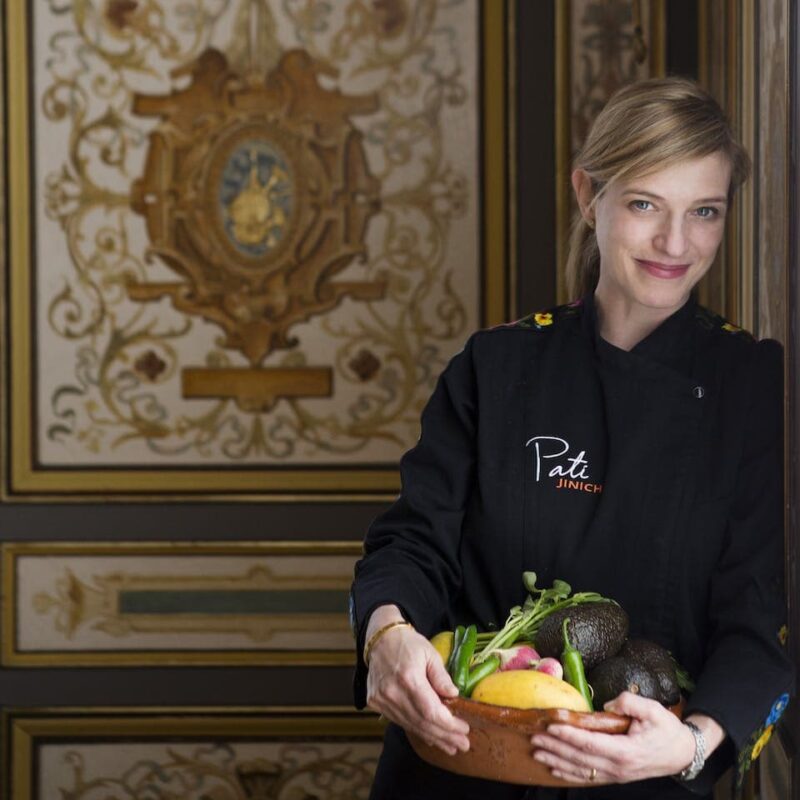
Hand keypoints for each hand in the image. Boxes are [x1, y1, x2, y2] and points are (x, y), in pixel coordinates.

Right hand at [365, 612, 469, 755]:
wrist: (380, 639)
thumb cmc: (408, 644)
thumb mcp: (430, 653)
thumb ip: (441, 676)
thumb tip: (454, 695)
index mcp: (408, 678)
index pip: (431, 711)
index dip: (449, 725)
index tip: (464, 729)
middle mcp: (392, 692)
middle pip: (422, 723)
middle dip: (445, 736)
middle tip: (463, 744)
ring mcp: (382, 699)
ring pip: (411, 726)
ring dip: (433, 738)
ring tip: (451, 745)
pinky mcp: (376, 703)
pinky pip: (400, 722)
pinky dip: (417, 730)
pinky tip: (431, 737)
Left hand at [530, 692, 695, 783]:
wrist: (681, 754)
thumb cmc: (666, 730)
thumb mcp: (653, 710)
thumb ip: (630, 702)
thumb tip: (609, 703)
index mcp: (626, 751)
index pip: (590, 743)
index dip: (569, 735)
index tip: (551, 725)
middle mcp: (618, 767)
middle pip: (580, 758)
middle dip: (555, 747)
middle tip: (534, 737)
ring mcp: (616, 775)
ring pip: (580, 770)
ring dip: (556, 760)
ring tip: (536, 751)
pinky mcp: (615, 776)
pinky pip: (588, 777)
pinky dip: (568, 774)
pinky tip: (554, 768)